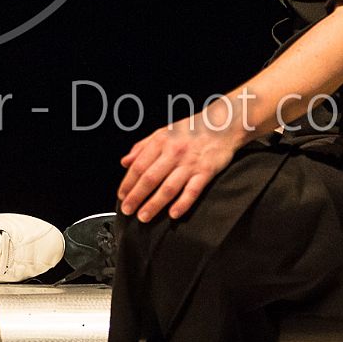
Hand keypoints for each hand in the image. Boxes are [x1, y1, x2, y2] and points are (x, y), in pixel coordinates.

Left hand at [117, 109, 244, 222]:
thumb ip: (142, 147)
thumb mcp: (163, 132)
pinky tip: (173, 214)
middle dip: (136, 196)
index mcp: (161, 142)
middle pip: (150, 178)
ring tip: (143, 216)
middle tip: (127, 210)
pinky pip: (192, 190)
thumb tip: (124, 162)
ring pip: (168, 187)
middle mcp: (173, 152)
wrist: (222, 125)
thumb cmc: (190, 130)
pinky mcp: (206, 171)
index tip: (121, 195)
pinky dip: (182, 203)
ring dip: (154, 204)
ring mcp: (190, 163)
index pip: (139, 165)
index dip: (128, 182)